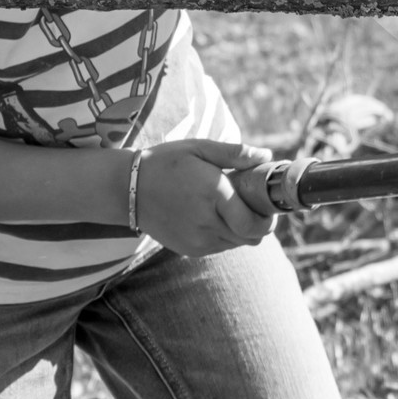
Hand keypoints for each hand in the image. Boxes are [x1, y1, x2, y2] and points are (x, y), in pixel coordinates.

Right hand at [132, 139, 275, 257]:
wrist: (127, 190)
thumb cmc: (167, 162)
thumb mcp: (201, 148)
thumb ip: (236, 154)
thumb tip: (267, 155)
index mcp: (214, 195)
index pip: (254, 223)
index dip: (269, 218)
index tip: (270, 204)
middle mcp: (207, 223)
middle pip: (251, 238)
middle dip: (260, 224)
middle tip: (256, 205)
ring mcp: (196, 240)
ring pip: (237, 244)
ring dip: (243, 230)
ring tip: (234, 207)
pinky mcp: (188, 250)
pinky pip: (220, 247)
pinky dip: (226, 235)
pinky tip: (217, 216)